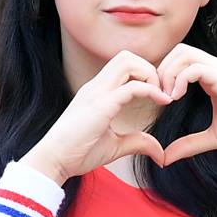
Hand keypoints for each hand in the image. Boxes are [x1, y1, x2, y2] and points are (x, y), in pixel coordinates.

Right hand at [25, 50, 169, 181]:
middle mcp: (96, 86)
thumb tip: (160, 153)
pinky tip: (162, 102)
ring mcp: (97, 93)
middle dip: (149, 69)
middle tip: (161, 93)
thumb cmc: (78, 153)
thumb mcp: (115, 147)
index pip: (123, 66)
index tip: (160, 96)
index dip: (146, 75)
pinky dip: (151, 90)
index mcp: (97, 92)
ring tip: (160, 95)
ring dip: (150, 74)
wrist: (54, 161)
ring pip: (128, 61)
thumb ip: (138, 143)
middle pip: (126, 56)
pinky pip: (131, 87)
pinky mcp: (101, 105)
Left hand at [155, 43, 216, 165]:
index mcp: (213, 76)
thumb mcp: (213, 137)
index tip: (159, 100)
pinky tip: (177, 98)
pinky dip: (180, 80)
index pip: (180, 60)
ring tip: (167, 98)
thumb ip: (189, 144)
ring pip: (184, 53)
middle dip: (162, 70)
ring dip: (168, 73)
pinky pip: (195, 68)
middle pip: (178, 50)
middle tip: (159, 96)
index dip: (164, 75)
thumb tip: (165, 158)